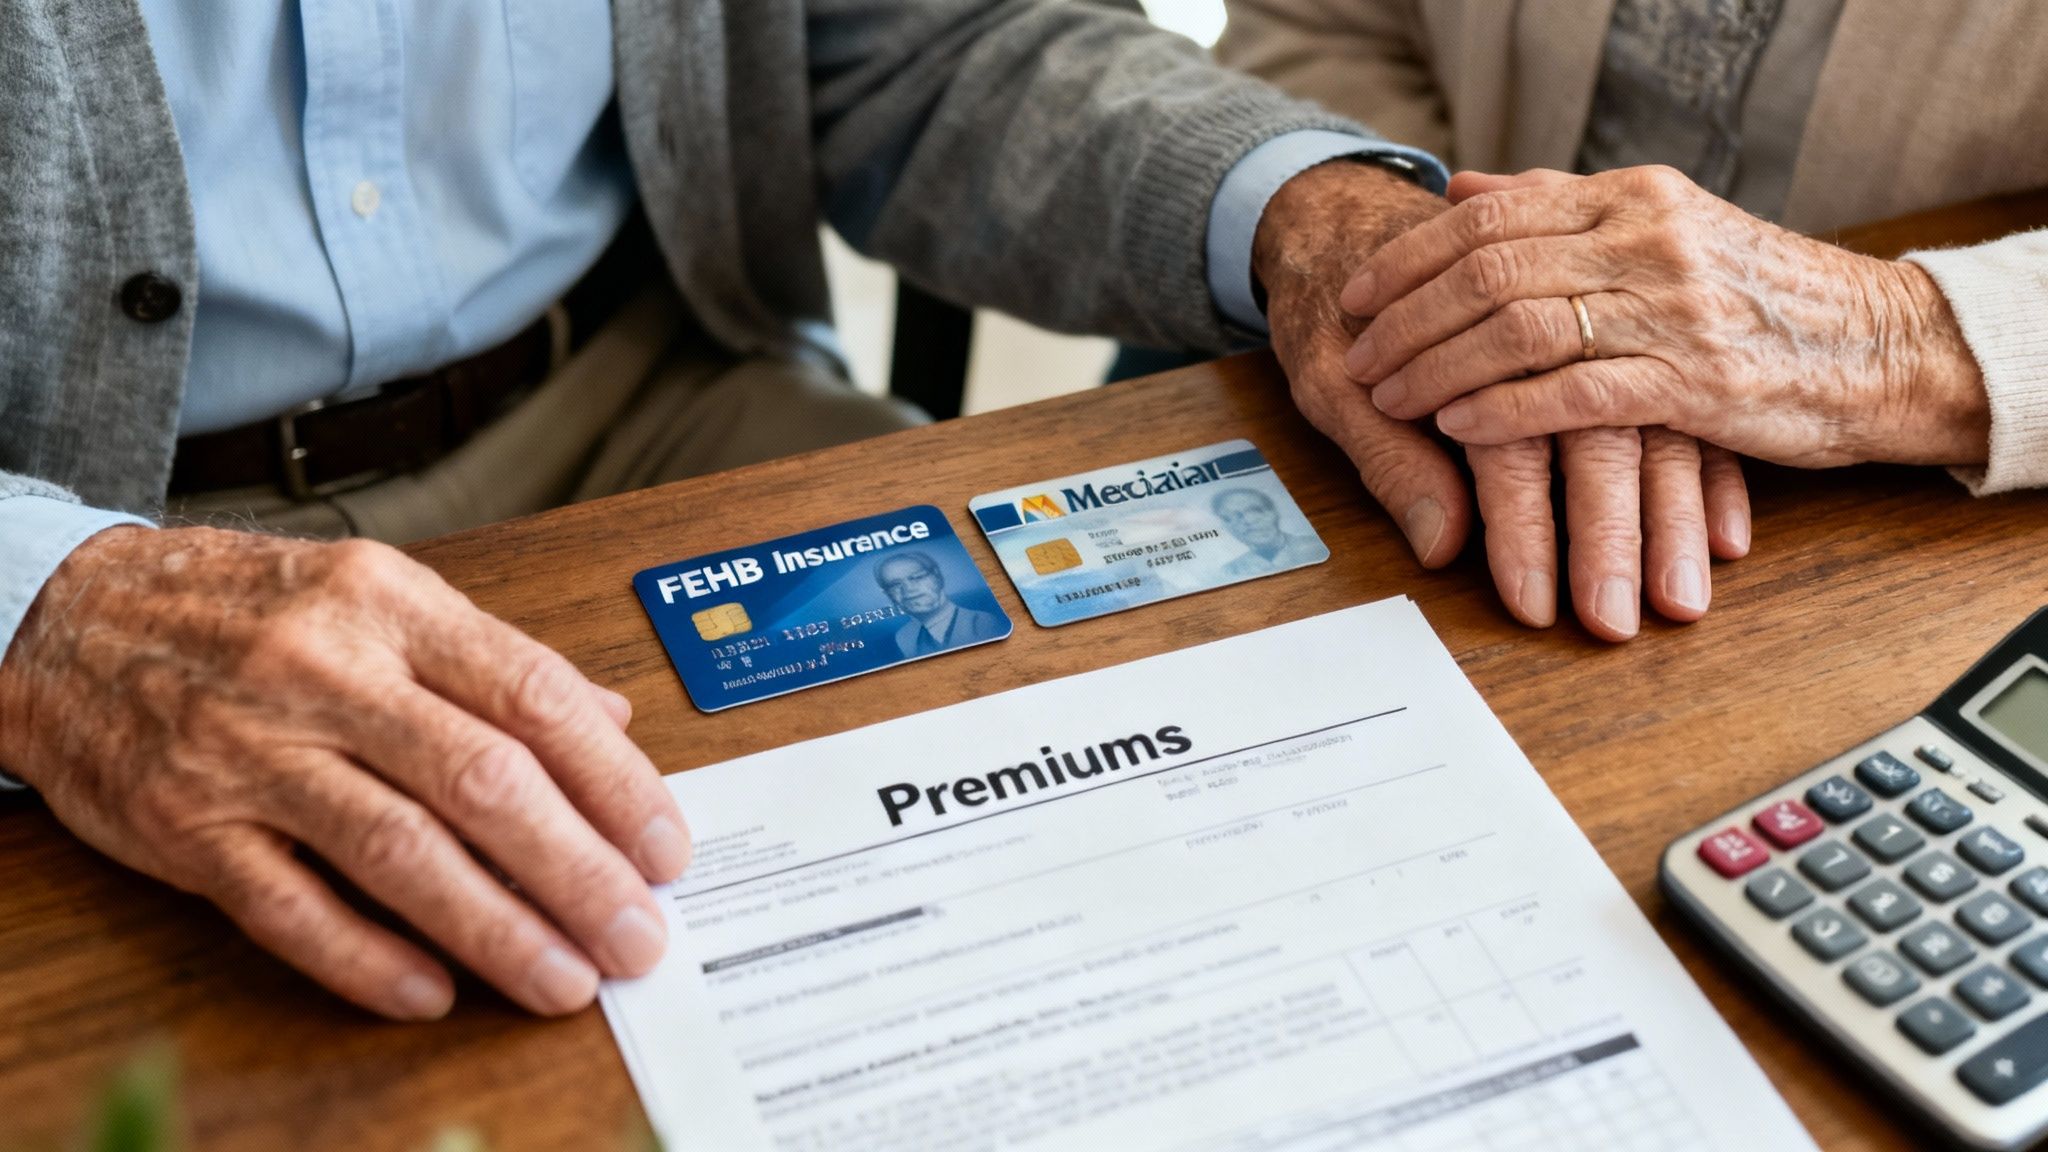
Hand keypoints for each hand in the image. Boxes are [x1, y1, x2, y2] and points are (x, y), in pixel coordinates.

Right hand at [0, 526, 691, 1019]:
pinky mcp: (187, 827)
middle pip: (481, 780)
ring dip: (495, 927)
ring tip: (564, 978)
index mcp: (389, 603)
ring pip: (398, 850)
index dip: (614, 783)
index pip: (532, 696)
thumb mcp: (377, 594)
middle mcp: (325, 671)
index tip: (666, 847)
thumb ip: (495, 660)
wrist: (67, 616)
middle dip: (576, 871)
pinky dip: (368, 957)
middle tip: (637, 935)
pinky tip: (433, 991)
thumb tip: (611, 722)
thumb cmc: (243, 607)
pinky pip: (290, 906)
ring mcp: (251, 752)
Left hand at [1258, 162, 1749, 638]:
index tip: (1355, 294)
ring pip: (1517, 331)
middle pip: (1487, 272)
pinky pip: (1573, 395)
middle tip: (1355, 355)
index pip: (1488, 217)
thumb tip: (1461, 188)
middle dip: (1405, 318)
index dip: (1408, 258)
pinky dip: (1504, 412)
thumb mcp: (1660, 226)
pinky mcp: (1693, 382)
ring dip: (1438, 369)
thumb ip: (1557, 207)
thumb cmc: (1755, 296)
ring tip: (1390, 399)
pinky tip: (1458, 430)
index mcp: (1629, 197)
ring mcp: (1669, 309)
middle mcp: (1644, 240)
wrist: (1876, 347)